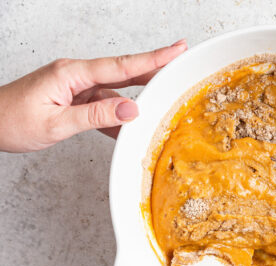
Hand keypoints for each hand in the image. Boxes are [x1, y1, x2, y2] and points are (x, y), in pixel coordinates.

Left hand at [0, 39, 186, 151]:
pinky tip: (127, 128)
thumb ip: (96, 116)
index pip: (121, 66)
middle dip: (154, 68)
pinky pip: (103, 105)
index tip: (176, 51)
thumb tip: (132, 111)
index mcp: (71, 73)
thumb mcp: (55, 123)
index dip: (152, 59)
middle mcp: (76, 75)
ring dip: (136, 101)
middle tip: (181, 61)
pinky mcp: (74, 99)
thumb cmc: (10, 121)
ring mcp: (75, 86)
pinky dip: (116, 117)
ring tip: (159, 105)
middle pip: (124, 71)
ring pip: (116, 92)